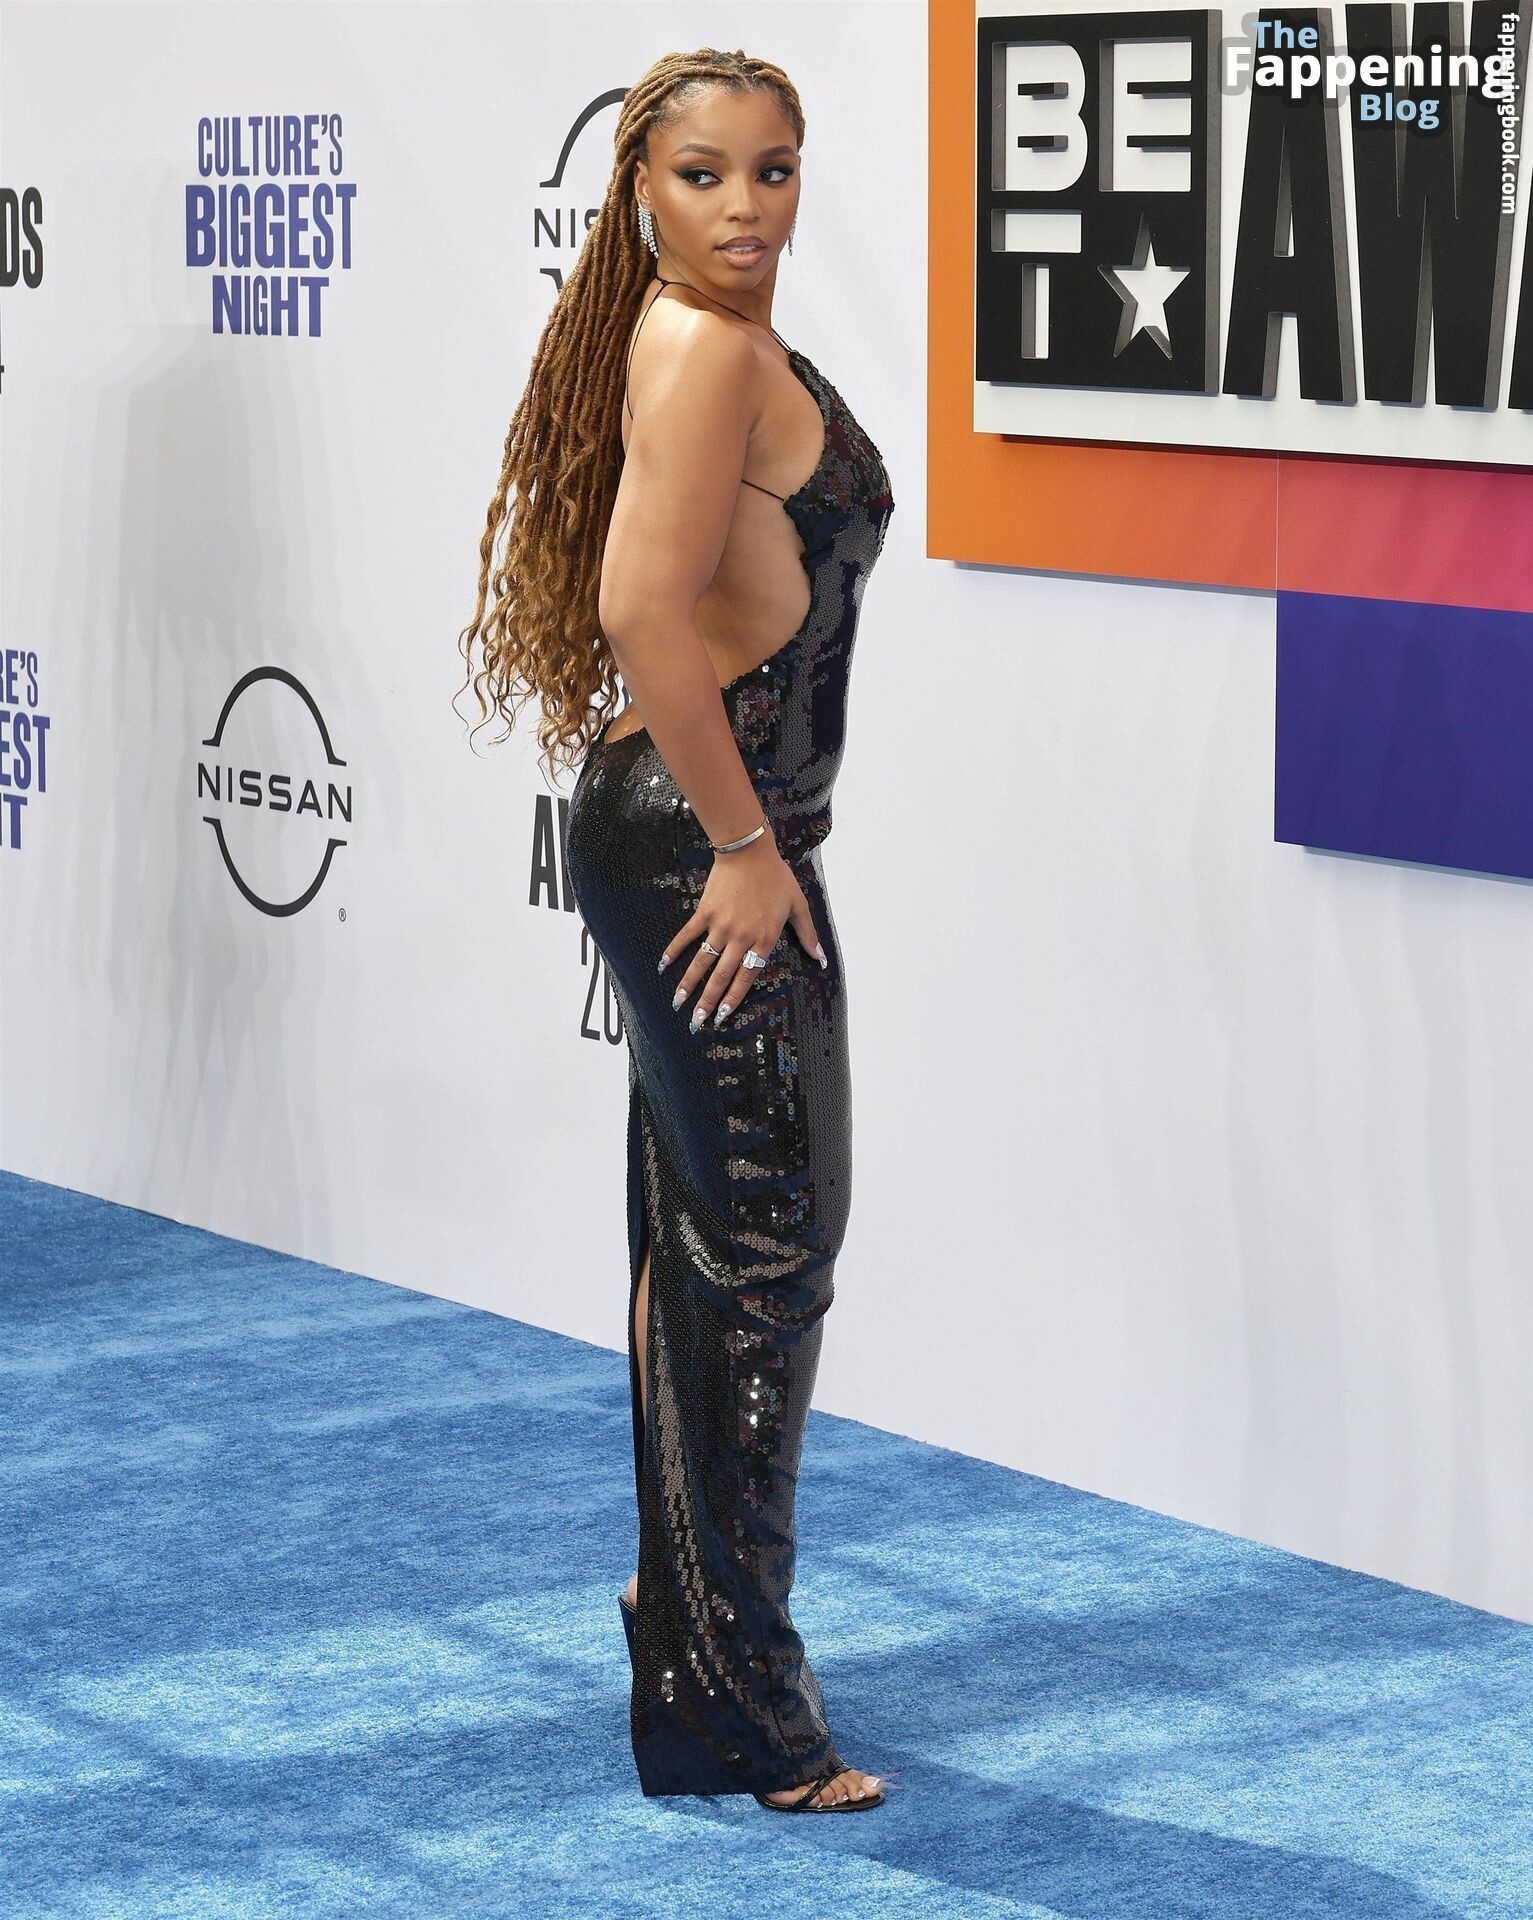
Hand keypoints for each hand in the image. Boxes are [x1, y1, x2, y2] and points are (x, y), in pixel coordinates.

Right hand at [660, 838, 826, 1028]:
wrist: (749, 850)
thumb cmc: (776, 877)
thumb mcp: (798, 905)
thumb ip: (808, 935)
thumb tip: (821, 959)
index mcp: (763, 939)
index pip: (746, 977)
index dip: (733, 998)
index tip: (723, 1016)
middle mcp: (740, 937)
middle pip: (721, 976)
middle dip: (708, 1001)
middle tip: (696, 1022)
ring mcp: (720, 926)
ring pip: (702, 961)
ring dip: (688, 983)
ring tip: (677, 1002)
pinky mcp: (705, 912)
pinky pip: (687, 935)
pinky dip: (674, 950)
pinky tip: (663, 965)